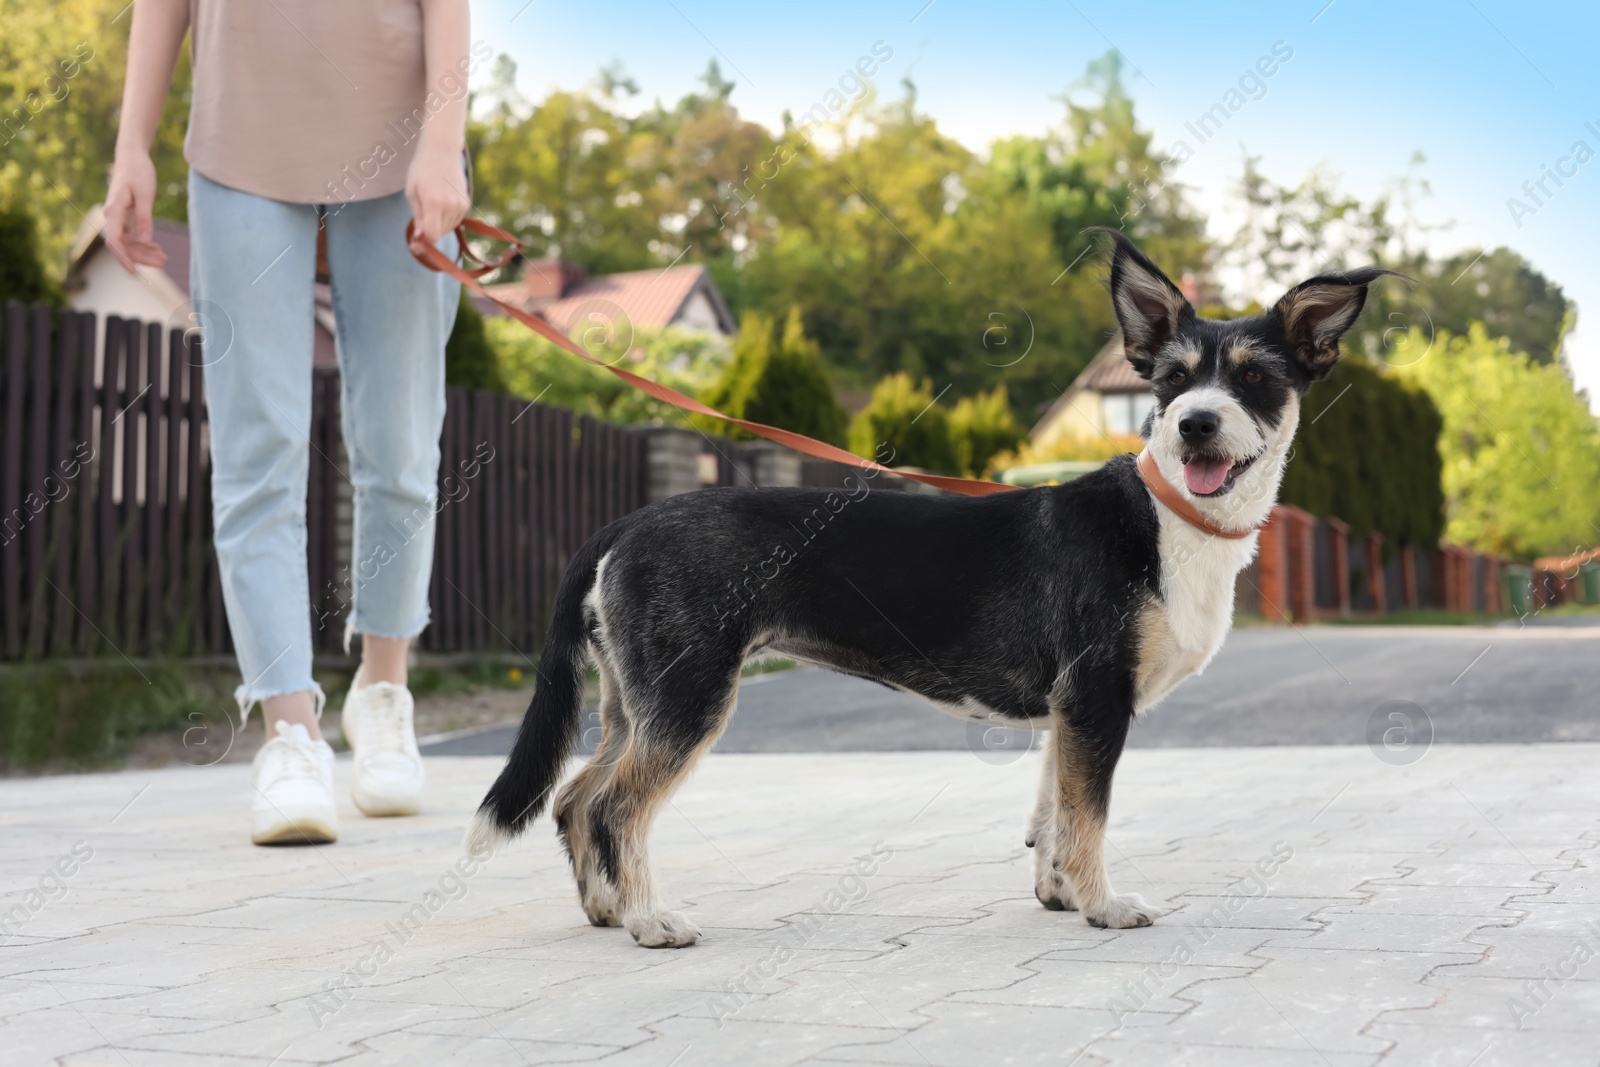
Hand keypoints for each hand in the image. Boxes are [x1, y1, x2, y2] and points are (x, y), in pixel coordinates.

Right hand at [103, 151, 165, 272]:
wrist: (132, 156)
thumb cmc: (138, 172)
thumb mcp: (145, 194)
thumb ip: (144, 218)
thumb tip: (145, 241)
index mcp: (114, 211)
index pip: (114, 240)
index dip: (123, 258)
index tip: (133, 272)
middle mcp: (112, 216)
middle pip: (122, 245)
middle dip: (140, 257)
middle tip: (163, 262)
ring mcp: (118, 217)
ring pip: (128, 242)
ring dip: (144, 252)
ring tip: (164, 258)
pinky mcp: (125, 216)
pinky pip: (131, 235)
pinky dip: (144, 243)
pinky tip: (157, 248)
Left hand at [405, 147, 470, 254]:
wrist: (442, 151)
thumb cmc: (421, 169)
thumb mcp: (412, 192)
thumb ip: (417, 217)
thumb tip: (421, 238)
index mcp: (434, 202)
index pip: (433, 236)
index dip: (424, 242)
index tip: (415, 242)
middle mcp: (450, 206)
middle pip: (439, 233)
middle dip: (429, 231)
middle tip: (419, 220)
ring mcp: (461, 205)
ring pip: (447, 228)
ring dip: (437, 225)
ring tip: (430, 205)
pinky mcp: (466, 204)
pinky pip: (455, 221)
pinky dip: (446, 218)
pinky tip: (440, 203)